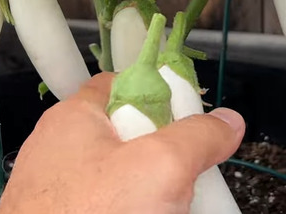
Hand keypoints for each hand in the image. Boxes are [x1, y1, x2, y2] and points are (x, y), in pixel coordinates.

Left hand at [0, 72, 245, 213]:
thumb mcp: (162, 167)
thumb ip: (198, 138)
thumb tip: (229, 120)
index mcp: (74, 118)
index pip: (121, 85)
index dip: (159, 94)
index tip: (190, 119)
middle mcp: (59, 150)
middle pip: (125, 138)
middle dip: (162, 158)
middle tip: (188, 179)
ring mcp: (56, 192)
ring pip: (118, 183)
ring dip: (150, 195)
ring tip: (174, 210)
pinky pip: (104, 208)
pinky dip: (131, 212)